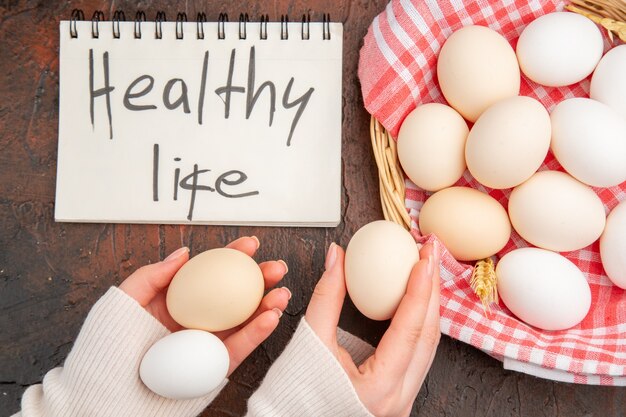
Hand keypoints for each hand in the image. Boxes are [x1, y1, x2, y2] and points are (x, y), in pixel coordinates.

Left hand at [119, 236, 290, 374]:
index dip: (232, 257)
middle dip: (260, 279)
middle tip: (276, 268)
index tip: (250, 244)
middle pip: (235, 295)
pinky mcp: (214, 367)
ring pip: (245, 320)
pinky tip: (270, 318)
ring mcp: (207, 343)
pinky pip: (240, 348)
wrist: (107, 396)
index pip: (210, 273)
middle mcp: (196, 320)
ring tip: (281, 293)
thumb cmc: (107, 350)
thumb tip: (185, 252)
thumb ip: (152, 275)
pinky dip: (258, 333)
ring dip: (268, 305)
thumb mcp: (123, 303)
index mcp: (177, 302)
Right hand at [305, 241, 439, 416]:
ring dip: (428, 305)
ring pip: (428, 346)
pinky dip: (418, 323)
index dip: (419, 288)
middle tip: (429, 254)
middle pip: (428, 336)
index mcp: (379, 388)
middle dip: (431, 290)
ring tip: (424, 271)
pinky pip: (418, 354)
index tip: (423, 258)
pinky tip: (414, 300)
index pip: (410, 329)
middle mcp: (399, 398)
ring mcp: (402, 400)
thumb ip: (326, 296)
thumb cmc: (294, 394)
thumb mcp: (310, 341)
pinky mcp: (398, 396)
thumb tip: (337, 256)